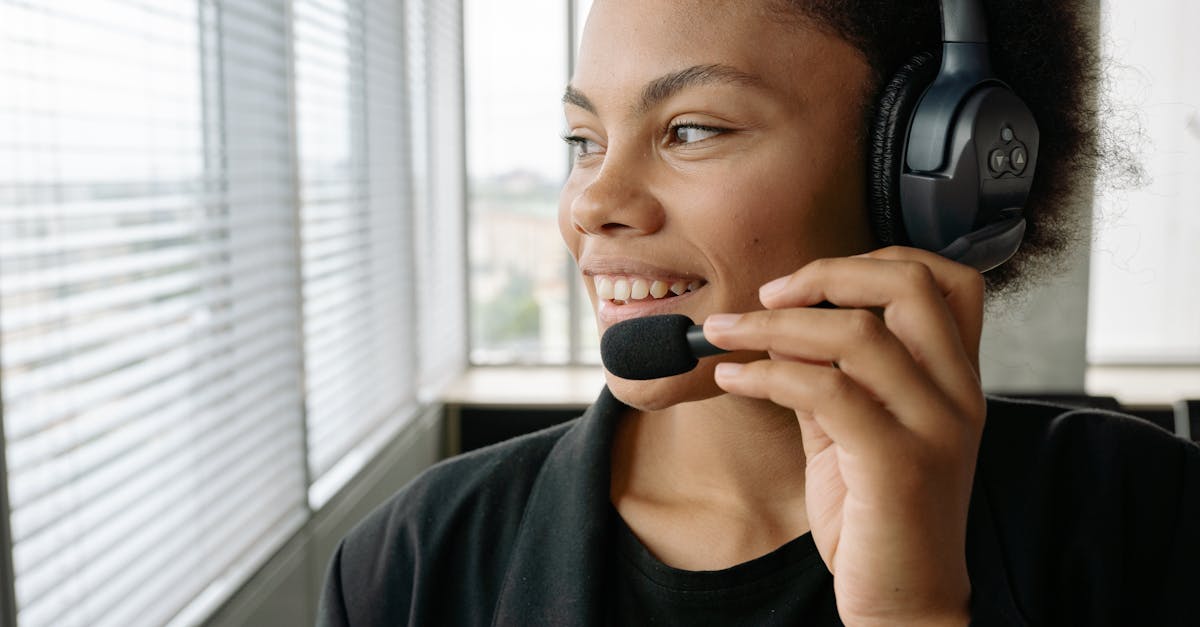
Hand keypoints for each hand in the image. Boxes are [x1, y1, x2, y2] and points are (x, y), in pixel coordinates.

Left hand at [703, 246, 983, 626]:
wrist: (903, 602)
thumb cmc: (875, 516)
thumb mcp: (851, 429)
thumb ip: (828, 373)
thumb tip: (779, 322)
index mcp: (955, 379)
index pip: (946, 280)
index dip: (872, 260)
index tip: (807, 282)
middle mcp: (958, 394)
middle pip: (909, 285)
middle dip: (826, 273)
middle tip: (767, 294)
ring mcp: (936, 428)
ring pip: (858, 333)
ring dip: (772, 324)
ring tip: (724, 335)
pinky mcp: (899, 466)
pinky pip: (826, 391)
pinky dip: (766, 373)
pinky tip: (732, 378)